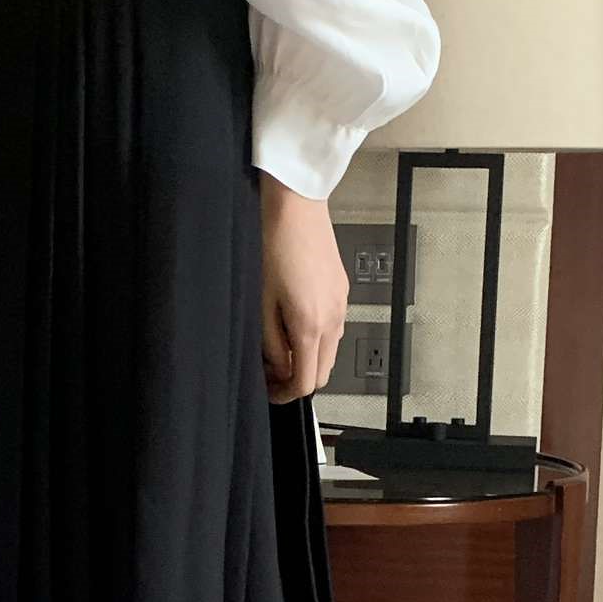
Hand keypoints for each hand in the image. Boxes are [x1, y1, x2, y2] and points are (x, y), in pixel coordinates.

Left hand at [258, 171, 347, 404]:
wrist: (295, 207)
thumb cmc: (274, 244)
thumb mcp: (261, 302)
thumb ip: (271, 341)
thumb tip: (277, 366)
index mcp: (311, 326)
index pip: (306, 381)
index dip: (285, 394)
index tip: (270, 391)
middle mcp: (333, 318)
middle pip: (322, 372)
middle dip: (297, 379)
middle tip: (271, 373)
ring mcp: (341, 304)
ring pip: (329, 351)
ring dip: (307, 358)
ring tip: (279, 345)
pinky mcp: (341, 290)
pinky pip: (332, 327)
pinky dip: (315, 337)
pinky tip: (293, 322)